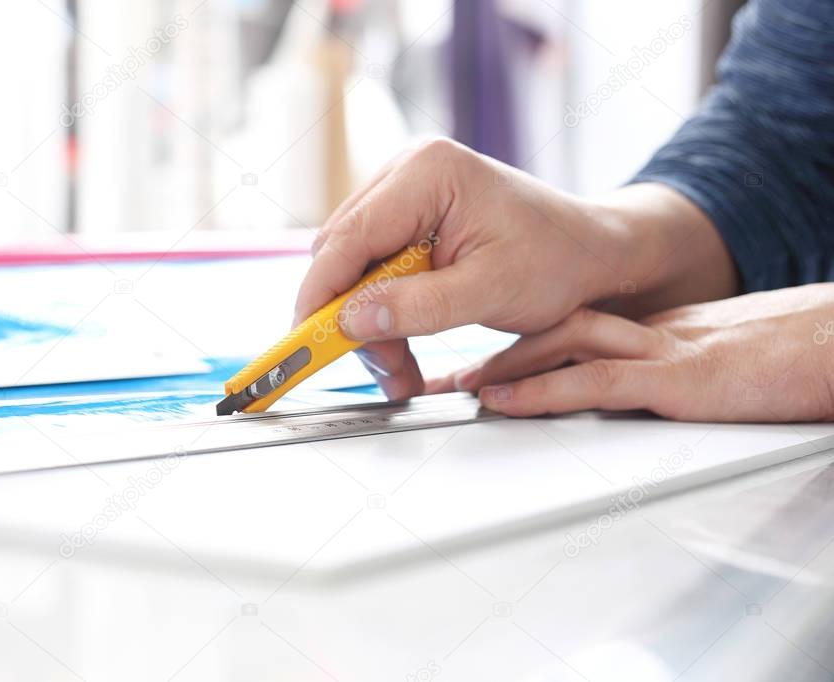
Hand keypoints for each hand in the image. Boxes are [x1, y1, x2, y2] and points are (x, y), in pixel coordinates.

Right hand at [294, 138, 736, 400]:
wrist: (593, 252)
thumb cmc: (558, 261)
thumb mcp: (489, 292)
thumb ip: (417, 306)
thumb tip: (348, 322)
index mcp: (427, 173)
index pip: (348, 238)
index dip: (319, 295)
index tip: (304, 343)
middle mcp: (407, 171)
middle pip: (342, 253)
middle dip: (350, 318)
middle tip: (382, 370)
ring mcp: (405, 191)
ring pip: (353, 265)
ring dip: (368, 321)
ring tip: (400, 369)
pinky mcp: (409, 216)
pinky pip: (373, 266)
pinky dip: (383, 309)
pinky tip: (402, 341)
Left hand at [452, 284, 833, 421]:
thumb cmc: (790, 359)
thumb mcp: (713, 366)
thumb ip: (666, 378)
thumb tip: (622, 401)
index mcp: (655, 330)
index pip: (568, 331)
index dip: (514, 348)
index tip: (471, 370)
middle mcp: (649, 332)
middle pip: (551, 330)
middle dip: (492, 354)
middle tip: (442, 379)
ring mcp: (663, 350)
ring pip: (564, 344)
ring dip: (504, 366)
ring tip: (458, 389)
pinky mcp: (682, 379)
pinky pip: (598, 381)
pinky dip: (543, 391)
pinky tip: (505, 402)